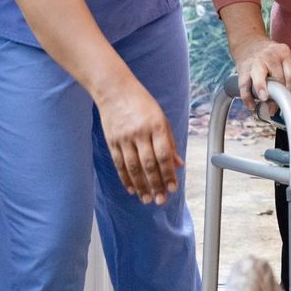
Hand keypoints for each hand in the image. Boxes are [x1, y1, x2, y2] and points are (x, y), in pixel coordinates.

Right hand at [94, 76, 180, 204]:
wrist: (114, 89)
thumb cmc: (141, 103)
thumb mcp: (161, 118)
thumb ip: (170, 142)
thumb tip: (178, 164)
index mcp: (157, 125)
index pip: (164, 155)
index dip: (169, 174)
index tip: (173, 188)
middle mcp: (140, 132)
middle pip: (149, 164)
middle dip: (156, 184)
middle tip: (161, 200)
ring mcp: (124, 137)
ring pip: (133, 167)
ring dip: (141, 186)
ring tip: (147, 199)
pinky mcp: (112, 141)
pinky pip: (119, 163)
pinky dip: (125, 178)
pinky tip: (131, 189)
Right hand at [230, 35, 290, 118]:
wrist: (248, 43)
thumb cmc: (270, 55)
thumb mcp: (285, 58)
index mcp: (285, 53)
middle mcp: (271, 56)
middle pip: (277, 78)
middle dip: (279, 95)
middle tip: (278, 106)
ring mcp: (256, 61)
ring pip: (259, 76)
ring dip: (261, 89)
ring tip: (264, 99)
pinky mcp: (243, 68)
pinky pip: (244, 85)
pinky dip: (247, 97)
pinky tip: (252, 105)